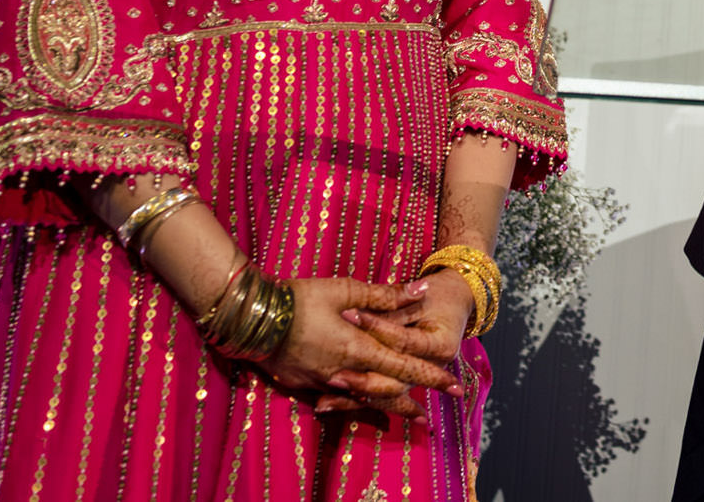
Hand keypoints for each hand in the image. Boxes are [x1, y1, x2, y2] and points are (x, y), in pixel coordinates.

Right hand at [257, 276, 463, 419]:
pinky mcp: (305, 384)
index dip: (430, 377)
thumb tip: (421, 290)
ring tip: (408, 414)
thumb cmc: (300, 298)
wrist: (250, 318)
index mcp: (357, 348)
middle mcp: (343, 371)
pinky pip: (339, 398)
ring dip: (388, 406)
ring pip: (364, 400)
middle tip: (432, 414)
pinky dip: (358, 402)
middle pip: (386, 392)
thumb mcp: (345, 289)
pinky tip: (365, 404)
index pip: (403, 367)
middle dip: (411, 402)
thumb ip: (385, 295)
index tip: (453, 386)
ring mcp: (323, 382)